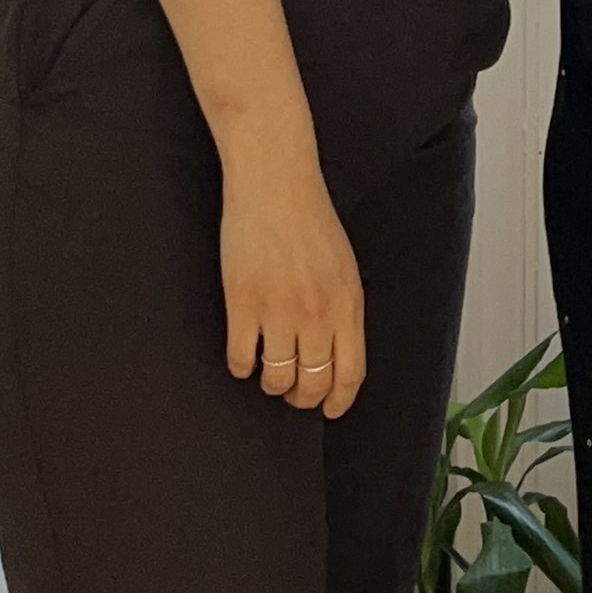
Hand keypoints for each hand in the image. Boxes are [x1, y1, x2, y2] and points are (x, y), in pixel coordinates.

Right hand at [220, 148, 366, 416]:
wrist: (274, 183)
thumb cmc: (310, 219)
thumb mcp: (344, 268)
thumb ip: (343, 312)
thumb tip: (336, 355)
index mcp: (348, 305)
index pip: (350, 374)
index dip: (338, 400)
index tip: (329, 408)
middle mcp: (317, 314)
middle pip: (312, 384)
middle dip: (303, 397)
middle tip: (293, 393)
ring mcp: (278, 311)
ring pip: (276, 378)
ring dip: (272, 384)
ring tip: (268, 371)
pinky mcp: (243, 304)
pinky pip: (241, 359)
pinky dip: (241, 366)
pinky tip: (243, 355)